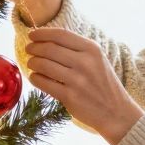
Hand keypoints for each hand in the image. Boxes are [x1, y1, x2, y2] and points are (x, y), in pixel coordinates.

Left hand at [21, 28, 142, 144]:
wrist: (116, 111)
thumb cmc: (103, 84)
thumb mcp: (98, 60)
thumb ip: (77, 49)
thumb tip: (47, 39)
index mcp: (92, 49)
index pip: (61, 35)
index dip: (42, 33)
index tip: (32, 35)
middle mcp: (85, 62)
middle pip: (49, 48)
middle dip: (34, 48)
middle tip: (29, 49)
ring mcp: (77, 80)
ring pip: (43, 65)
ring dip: (32, 63)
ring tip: (32, 64)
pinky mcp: (69, 96)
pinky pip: (43, 83)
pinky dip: (35, 78)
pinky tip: (36, 77)